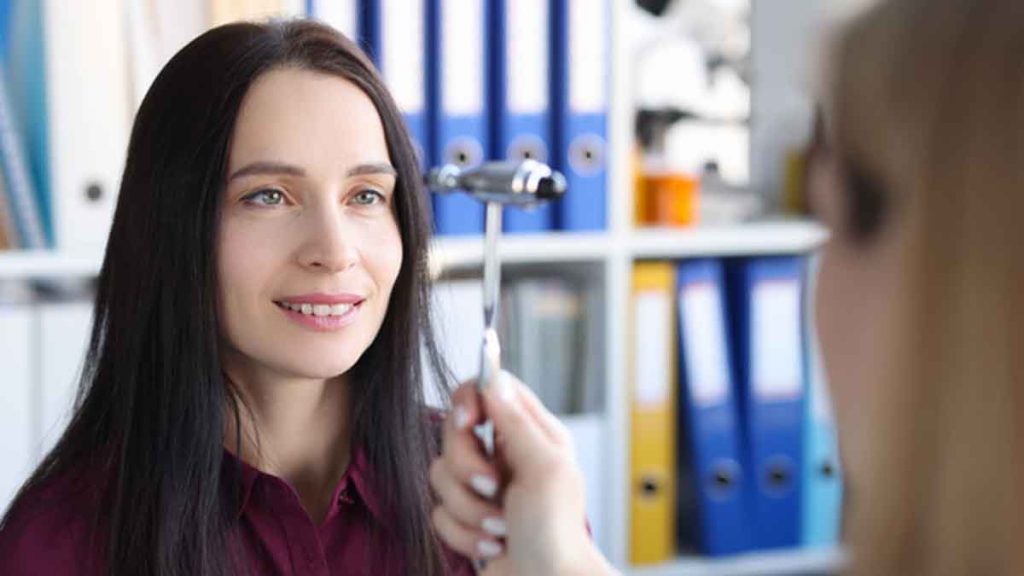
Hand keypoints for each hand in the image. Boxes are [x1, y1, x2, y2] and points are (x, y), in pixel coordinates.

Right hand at [429, 371, 617, 575]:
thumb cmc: (557, 534)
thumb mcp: (545, 469)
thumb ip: (516, 421)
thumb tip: (491, 380)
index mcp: (531, 433)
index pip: (488, 388)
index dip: (469, 399)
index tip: (467, 422)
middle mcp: (504, 454)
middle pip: (453, 431)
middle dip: (466, 467)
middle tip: (493, 487)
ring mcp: (482, 486)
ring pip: (439, 474)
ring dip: (469, 509)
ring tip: (501, 529)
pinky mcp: (464, 517)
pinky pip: (438, 512)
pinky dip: (464, 535)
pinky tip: (494, 546)